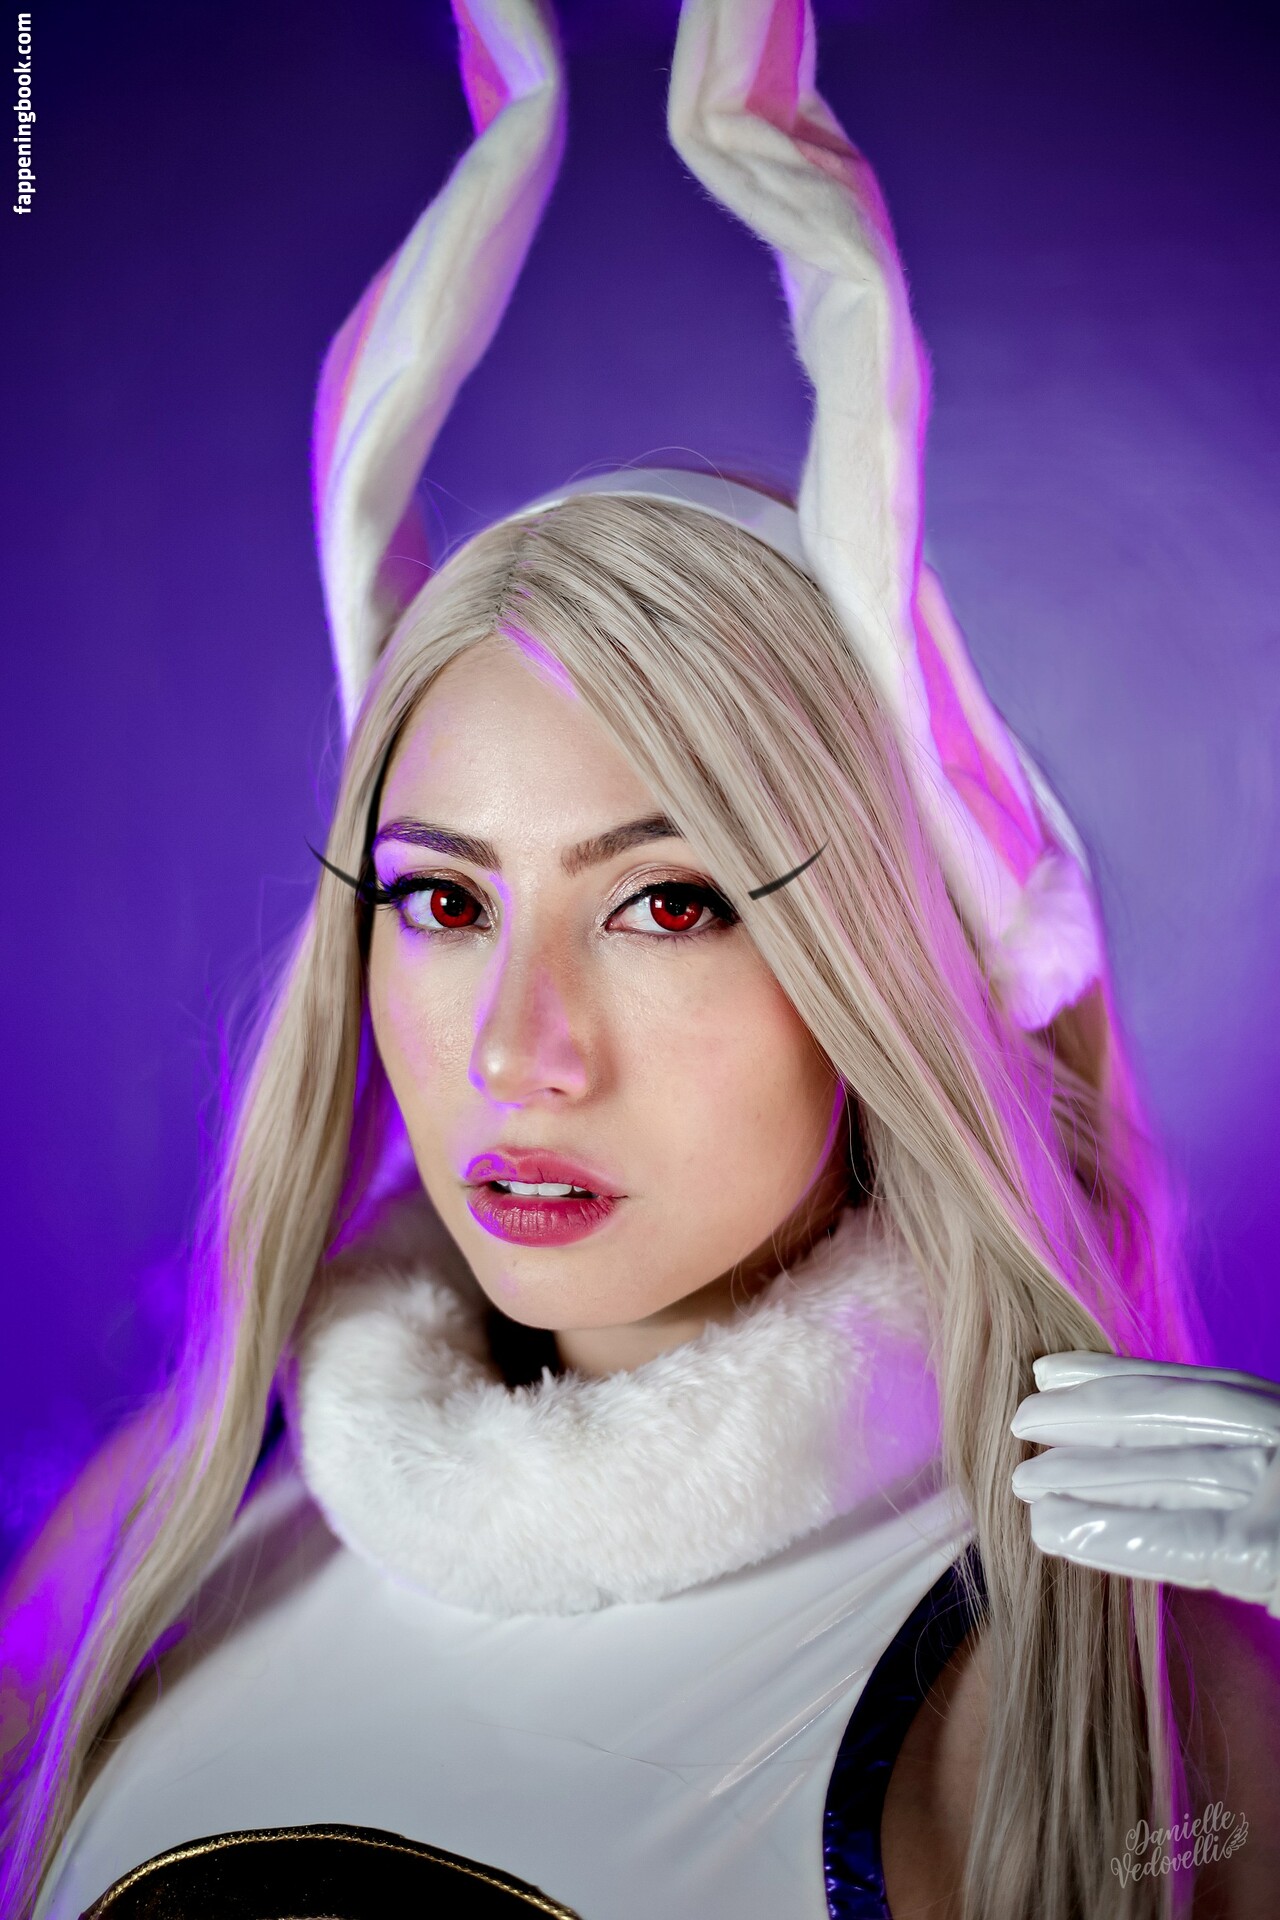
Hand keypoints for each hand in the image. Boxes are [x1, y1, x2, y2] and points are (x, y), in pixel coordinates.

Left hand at [1010, 1351, 1279, 1613]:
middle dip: (1088, 1418)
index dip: (1115, 1377)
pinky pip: (1181, 1538)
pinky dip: (1113, 1532)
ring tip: (1023, 1483)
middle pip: (1175, 1418)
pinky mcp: (1274, 1554)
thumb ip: (1220, 1457)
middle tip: (1019, 1421)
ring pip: (1170, 1472)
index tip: (1050, 1372)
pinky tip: (1055, 1531)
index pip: (1196, 1389)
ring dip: (1085, 1476)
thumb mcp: (1266, 1487)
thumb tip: (1117, 1450)